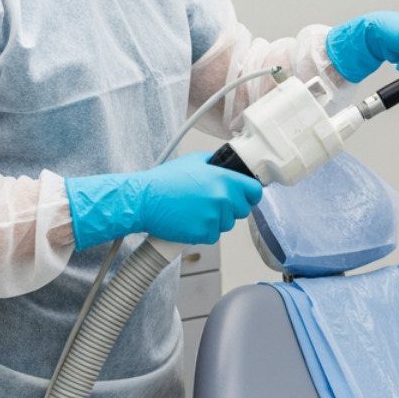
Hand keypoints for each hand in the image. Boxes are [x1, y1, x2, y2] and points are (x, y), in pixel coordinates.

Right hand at [66, 153, 264, 248]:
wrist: (144, 200)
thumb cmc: (164, 181)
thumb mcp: (194, 161)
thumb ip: (216, 164)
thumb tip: (229, 166)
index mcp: (223, 179)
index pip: (254, 191)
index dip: (250, 194)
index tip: (245, 195)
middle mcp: (222, 199)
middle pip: (242, 210)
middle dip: (231, 208)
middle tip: (211, 203)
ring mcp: (213, 218)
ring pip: (227, 224)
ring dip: (217, 220)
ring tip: (196, 211)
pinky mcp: (203, 234)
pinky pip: (213, 236)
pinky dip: (204, 231)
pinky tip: (190, 221)